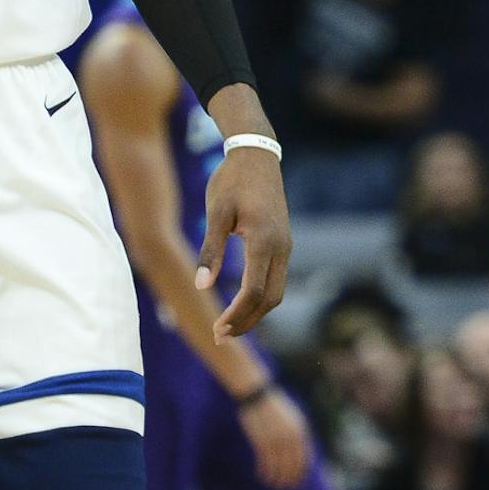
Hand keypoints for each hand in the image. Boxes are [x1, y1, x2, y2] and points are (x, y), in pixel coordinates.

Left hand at [197, 148, 290, 339]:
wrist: (256, 154)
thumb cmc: (232, 181)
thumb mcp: (217, 212)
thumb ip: (211, 250)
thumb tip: (202, 286)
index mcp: (265, 241)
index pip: (253, 291)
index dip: (236, 314)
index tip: (216, 328)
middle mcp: (281, 247)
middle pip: (270, 299)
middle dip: (247, 321)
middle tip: (220, 335)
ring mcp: (285, 245)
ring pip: (276, 292)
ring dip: (255, 312)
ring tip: (229, 326)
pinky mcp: (283, 242)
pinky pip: (276, 279)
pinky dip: (260, 297)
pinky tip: (241, 302)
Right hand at [235, 385, 311, 489]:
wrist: (257, 393)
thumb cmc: (274, 406)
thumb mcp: (292, 416)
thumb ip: (297, 432)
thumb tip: (301, 448)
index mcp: (300, 429)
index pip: (305, 457)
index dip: (301, 472)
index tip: (298, 481)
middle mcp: (291, 435)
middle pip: (293, 464)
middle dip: (289, 478)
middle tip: (285, 488)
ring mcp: (276, 437)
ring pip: (278, 465)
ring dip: (276, 477)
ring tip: (273, 484)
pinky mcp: (261, 438)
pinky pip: (265, 460)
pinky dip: (264, 470)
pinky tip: (262, 475)